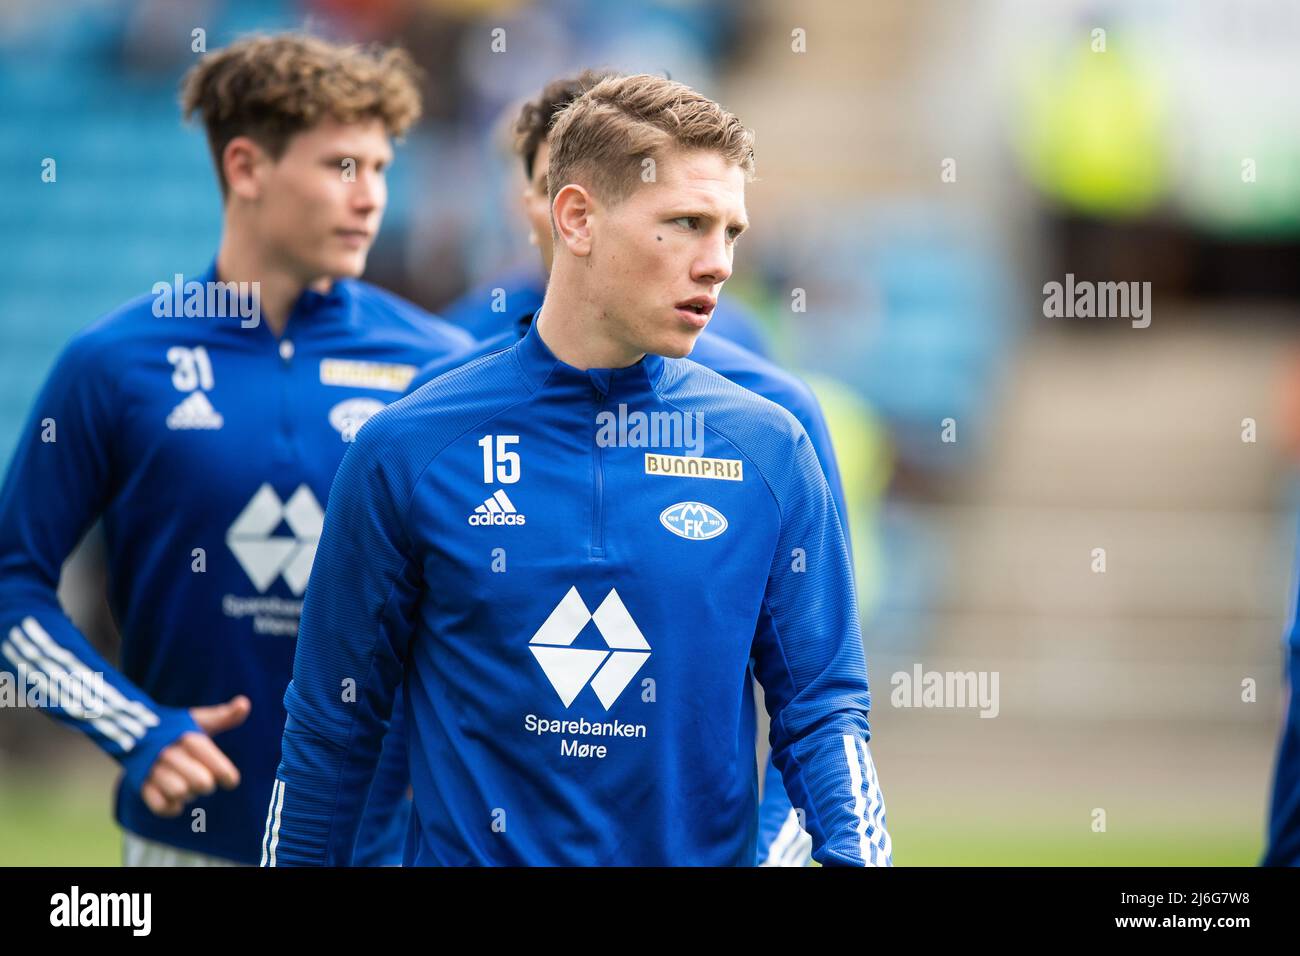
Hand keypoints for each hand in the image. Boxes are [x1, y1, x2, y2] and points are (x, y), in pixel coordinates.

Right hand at [139, 695, 250, 817]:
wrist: (135, 736)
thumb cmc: (177, 731)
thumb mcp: (198, 720)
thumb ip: (223, 715)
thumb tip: (244, 703)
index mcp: (187, 737)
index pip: (214, 763)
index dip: (226, 774)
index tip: (231, 781)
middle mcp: (169, 753)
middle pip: (201, 782)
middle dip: (206, 784)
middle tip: (203, 780)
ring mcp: (153, 770)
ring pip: (180, 793)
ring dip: (187, 795)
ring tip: (185, 787)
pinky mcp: (141, 786)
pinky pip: (161, 807)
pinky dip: (172, 807)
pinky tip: (175, 800)